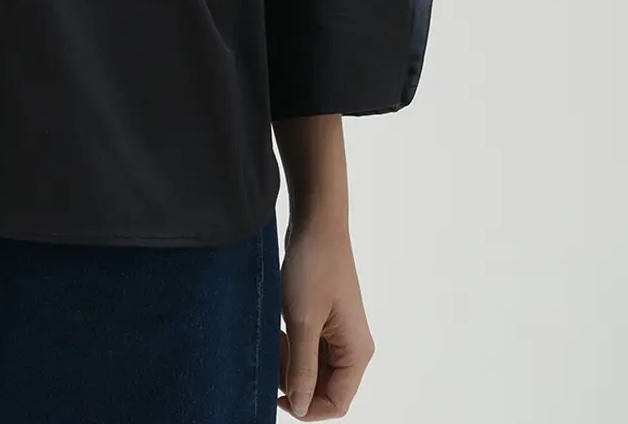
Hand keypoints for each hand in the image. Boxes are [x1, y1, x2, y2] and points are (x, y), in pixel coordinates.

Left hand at [277, 215, 374, 417]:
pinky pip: (309, 347)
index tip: (275, 395)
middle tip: (271, 358)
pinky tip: (277, 329)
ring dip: (290, 362)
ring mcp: (339, 332)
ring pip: (314, 368)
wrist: (316, 222)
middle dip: (294, 380)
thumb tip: (301, 407)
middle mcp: (353, 346)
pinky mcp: (325, 319)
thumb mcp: (302, 321)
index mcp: (356, 351)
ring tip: (273, 338)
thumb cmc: (313, 267)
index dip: (307, 407)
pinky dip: (291, 345)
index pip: (336, 402)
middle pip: (324, 387)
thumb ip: (302, 368)